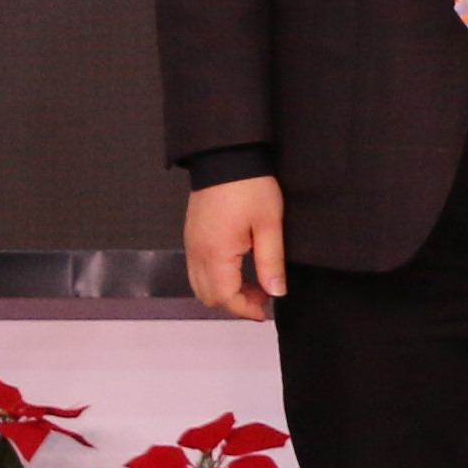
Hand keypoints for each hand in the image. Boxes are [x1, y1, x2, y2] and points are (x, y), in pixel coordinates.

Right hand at [183, 175, 288, 320]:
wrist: (225, 156)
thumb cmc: (250, 187)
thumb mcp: (269, 224)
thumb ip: (271, 262)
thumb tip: (276, 293)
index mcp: (215, 253)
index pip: (225, 297)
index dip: (245, 309)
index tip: (266, 311)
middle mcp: (197, 253)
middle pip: (209, 296)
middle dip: (235, 303)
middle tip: (262, 296)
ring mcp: (190, 244)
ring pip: (200, 285)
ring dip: (224, 292)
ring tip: (252, 284)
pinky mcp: (191, 236)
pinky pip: (197, 270)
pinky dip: (215, 278)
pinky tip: (237, 268)